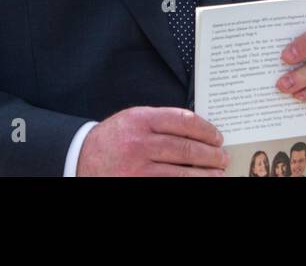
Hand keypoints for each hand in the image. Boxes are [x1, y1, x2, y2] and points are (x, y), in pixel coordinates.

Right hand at [76, 106, 228, 176]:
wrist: (82, 158)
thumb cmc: (114, 138)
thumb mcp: (134, 119)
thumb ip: (161, 121)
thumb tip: (199, 130)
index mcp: (141, 120)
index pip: (184, 121)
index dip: (206, 130)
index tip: (218, 137)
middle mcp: (139, 143)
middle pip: (186, 148)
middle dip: (211, 155)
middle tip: (223, 157)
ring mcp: (138, 169)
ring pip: (182, 172)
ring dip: (205, 175)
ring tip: (218, 174)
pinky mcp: (137, 185)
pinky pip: (170, 186)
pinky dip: (187, 184)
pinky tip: (197, 183)